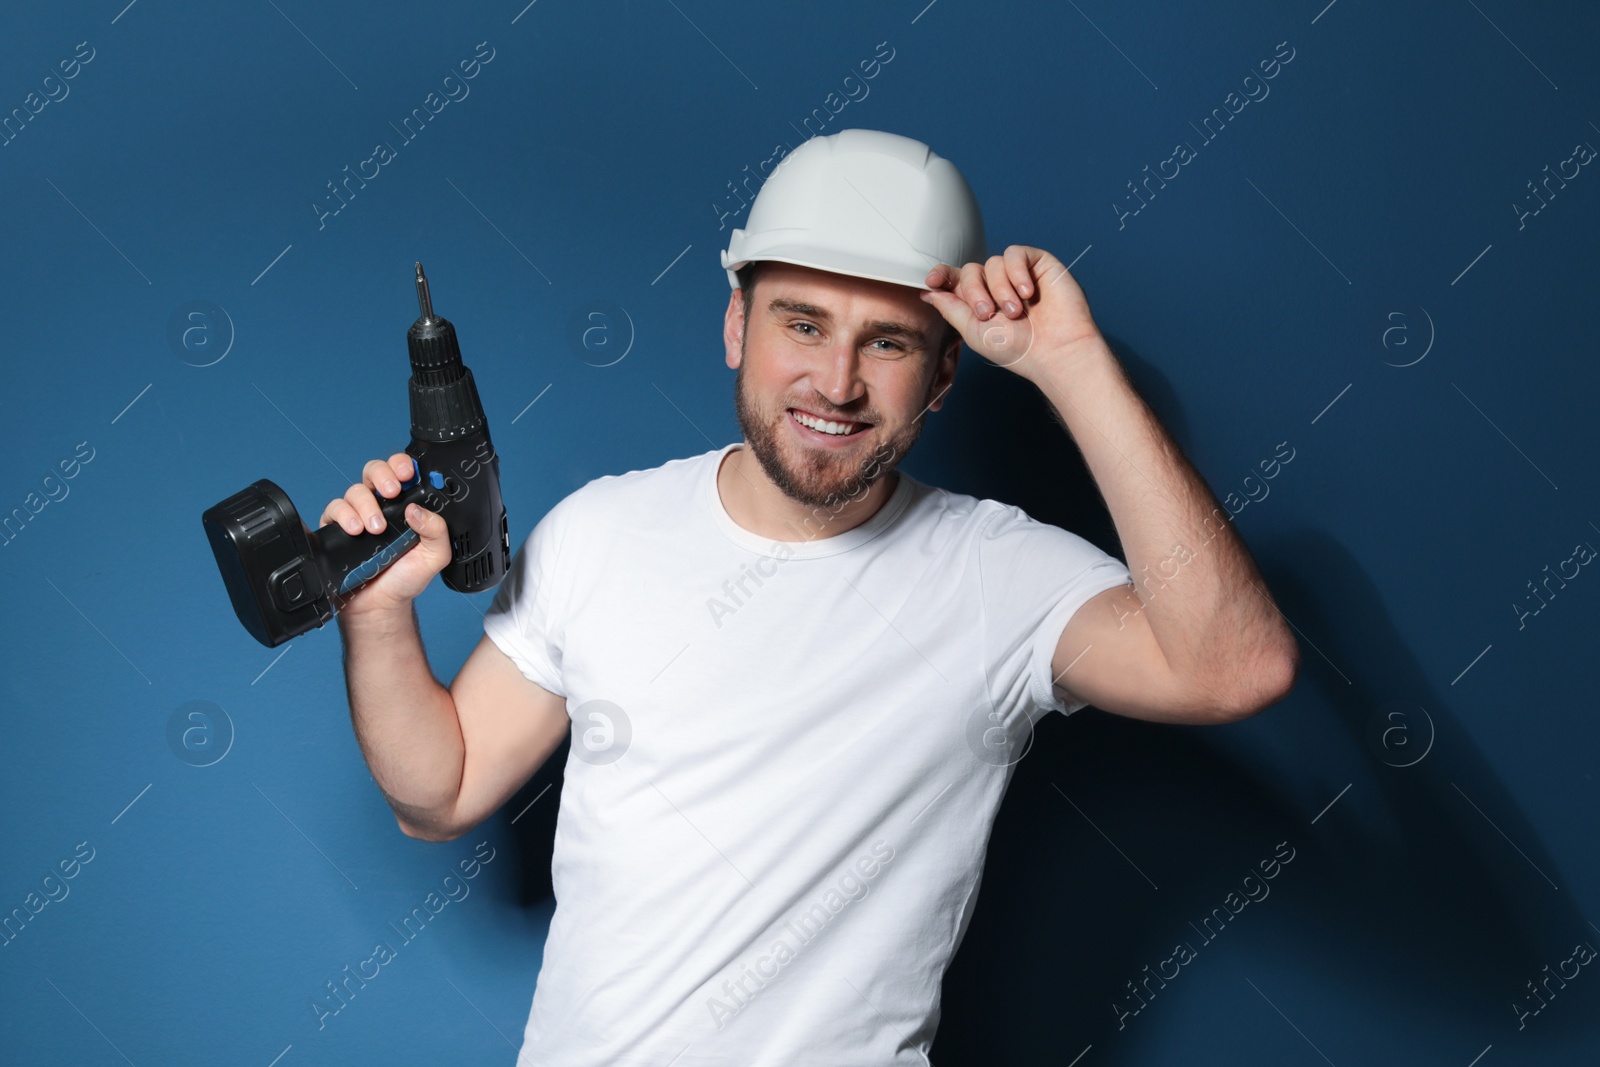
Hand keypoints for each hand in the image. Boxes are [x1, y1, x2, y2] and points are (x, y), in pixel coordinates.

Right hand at [316, 453, 452, 614]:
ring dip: (366, 505)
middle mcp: (381, 506)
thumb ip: (437, 531)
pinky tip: (356, 530)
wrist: (380, 605)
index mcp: (406, 507)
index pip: (403, 474)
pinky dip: (345, 515)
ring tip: (376, 528)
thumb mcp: (434, 556)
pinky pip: (335, 508)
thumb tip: (417, 510)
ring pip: (356, 490)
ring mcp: (359, 514)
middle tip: (392, 492)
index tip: (409, 473)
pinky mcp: (337, 527)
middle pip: (375, 471)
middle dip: (383, 474)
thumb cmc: (405, 578)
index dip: (404, 465)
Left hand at [920, 244, 1102, 377]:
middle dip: (975, 292)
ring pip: (992, 263)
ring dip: (1000, 289)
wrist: (1055, 350)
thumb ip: (951, 308)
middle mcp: (996, 285)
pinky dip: (1016, 272)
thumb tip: (928, 291)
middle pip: (970, 270)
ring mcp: (1017, 274)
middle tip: (988, 314)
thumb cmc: (1018, 348)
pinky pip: (1015, 254)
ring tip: (1015, 311)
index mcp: (979, 301)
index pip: (955, 279)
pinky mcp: (1037, 264)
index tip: (932, 280)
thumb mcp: (973, 331)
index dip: (942, 275)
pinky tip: (1026, 292)